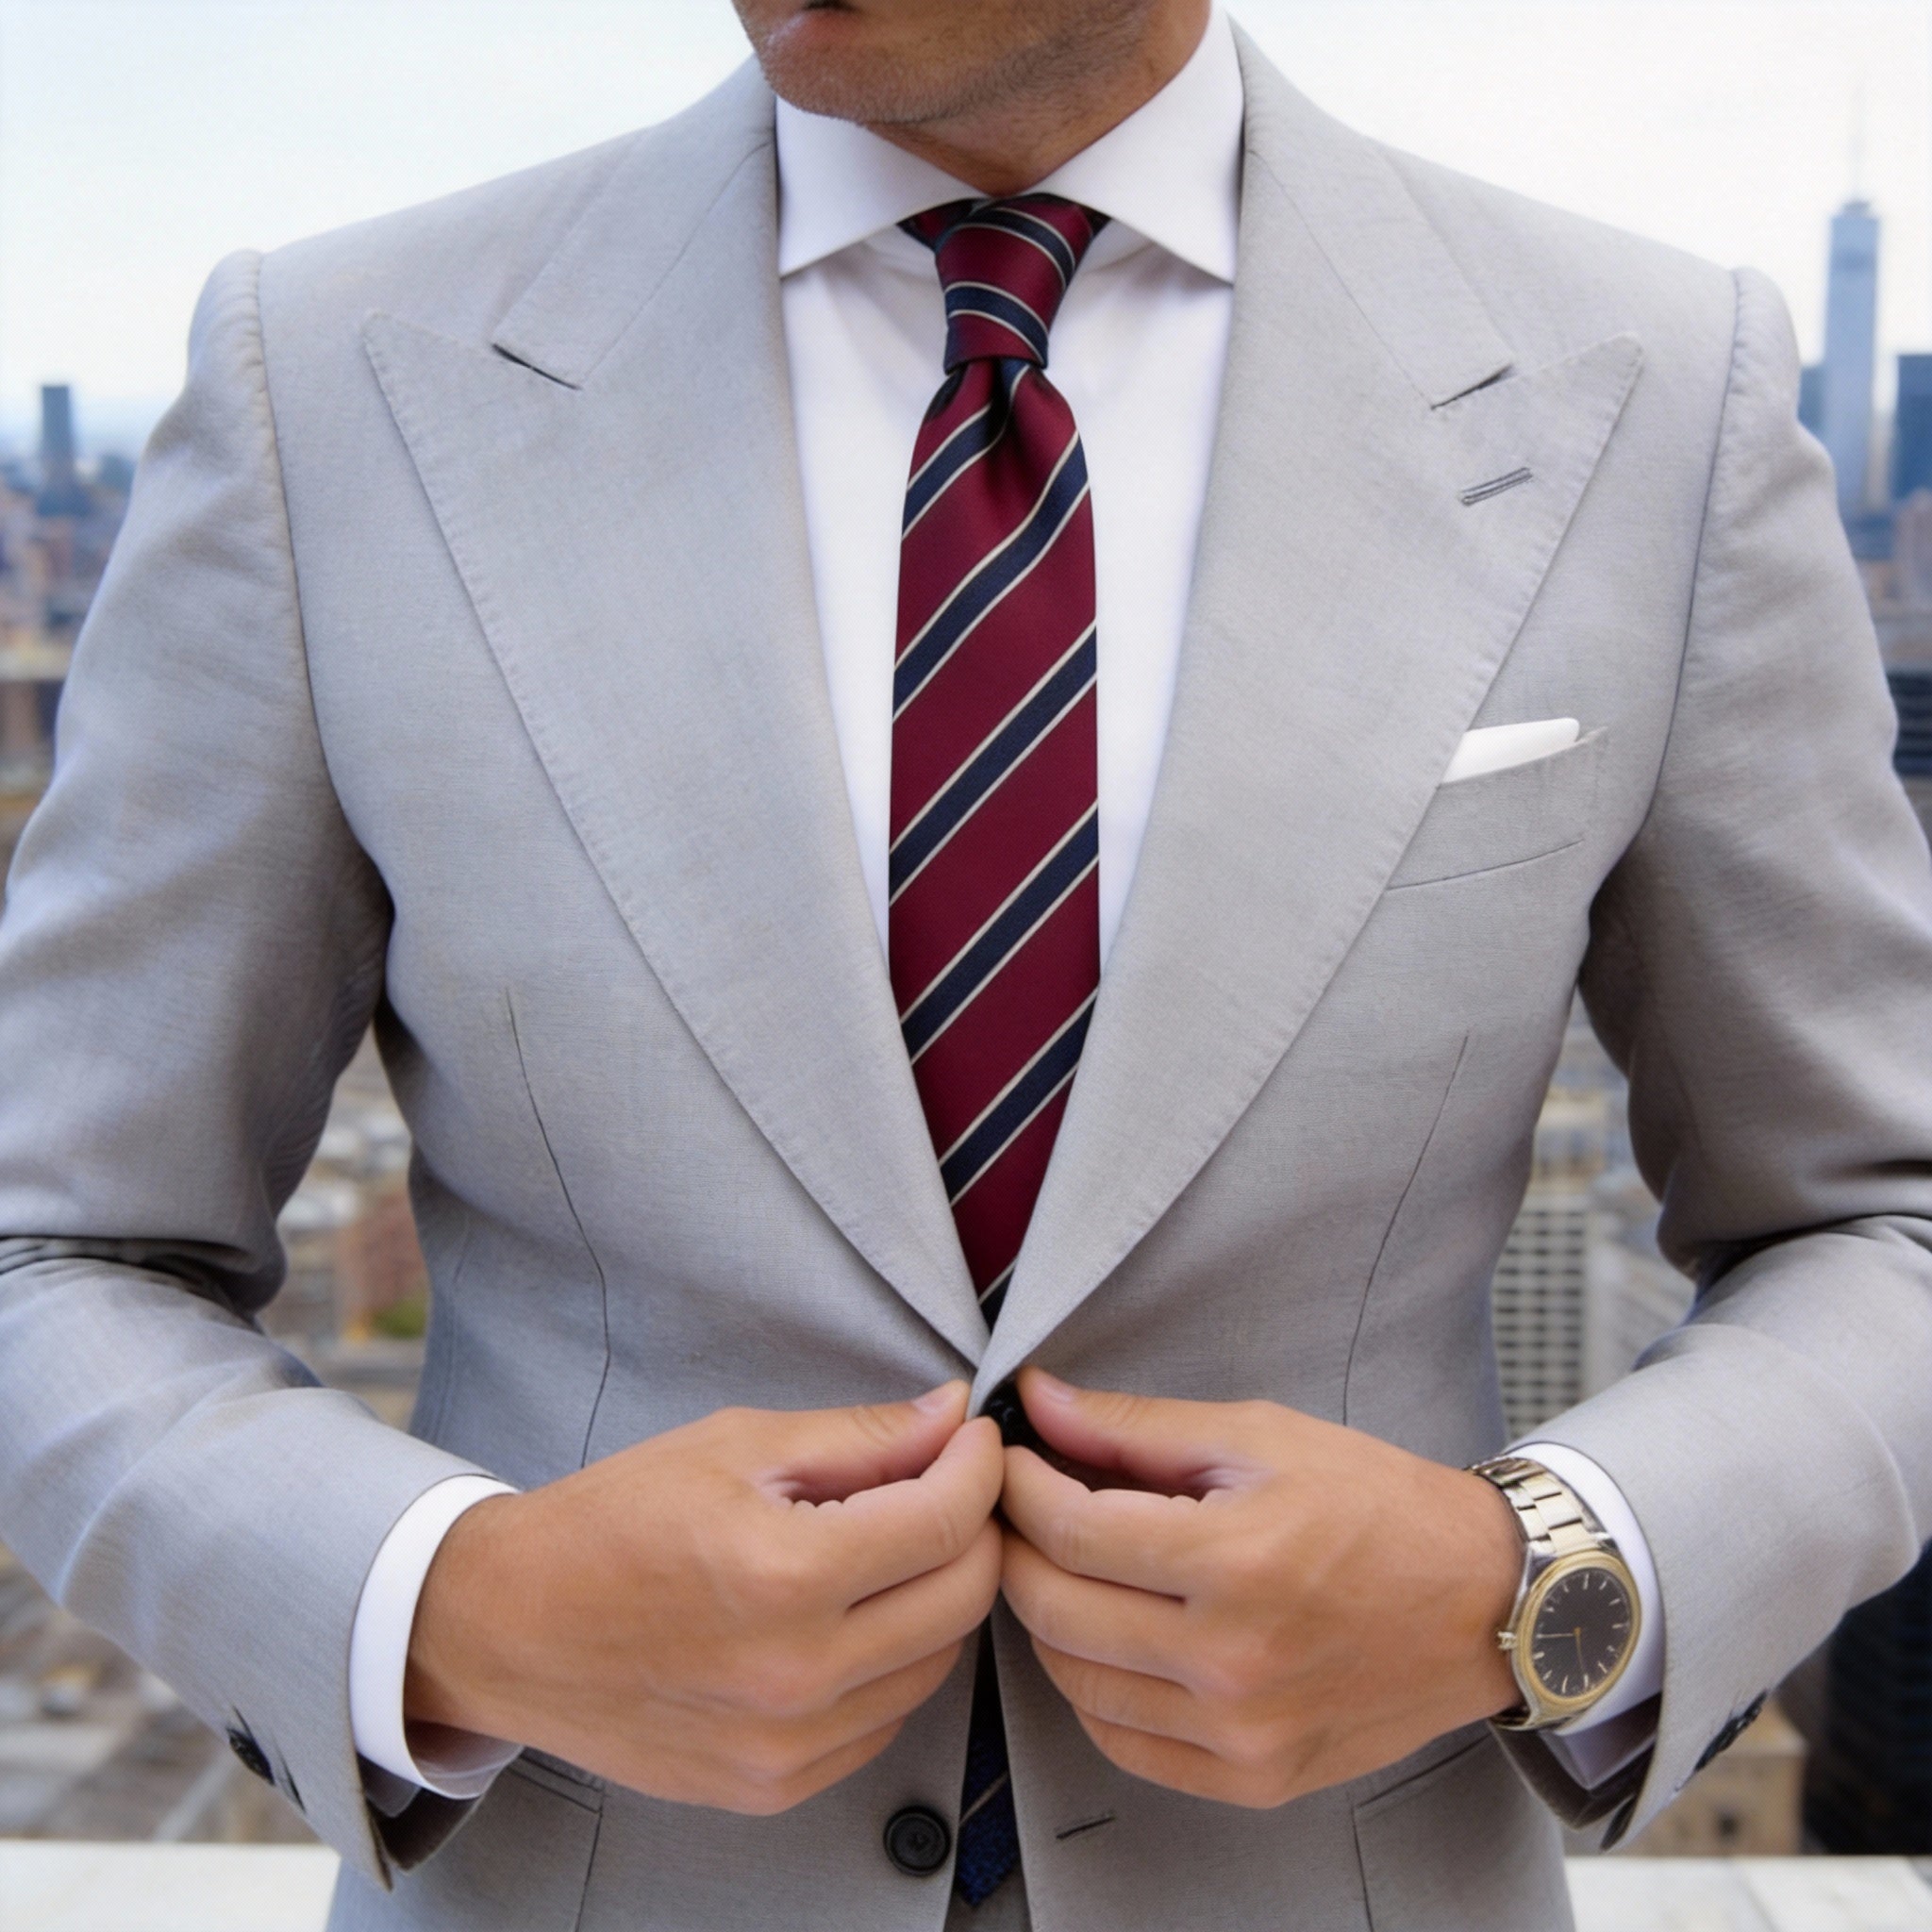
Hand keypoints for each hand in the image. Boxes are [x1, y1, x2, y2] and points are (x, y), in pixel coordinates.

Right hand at [405, 1383, 1002, 1813]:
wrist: (510, 1627)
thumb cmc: (611, 1523)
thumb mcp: (734, 1445)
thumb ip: (859, 1436)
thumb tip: (951, 1416)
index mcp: (784, 1575)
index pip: (947, 1520)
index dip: (980, 1465)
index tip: (975, 1439)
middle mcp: (795, 1674)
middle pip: (963, 1597)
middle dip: (975, 1527)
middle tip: (947, 1484)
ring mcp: (787, 1745)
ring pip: (937, 1663)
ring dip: (937, 1595)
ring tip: (892, 1547)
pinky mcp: (775, 1786)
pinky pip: (886, 1719)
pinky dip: (893, 1662)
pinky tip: (850, 1617)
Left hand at [998, 1369, 1521, 1807]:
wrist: (1486, 1601)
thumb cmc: (1378, 1505)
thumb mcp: (1259, 1436)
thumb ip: (1135, 1427)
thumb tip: (1037, 1401)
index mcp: (1236, 1561)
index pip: (1068, 1531)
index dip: (1017, 1487)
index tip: (1010, 1459)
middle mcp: (1233, 1662)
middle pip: (1055, 1610)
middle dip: (1015, 1548)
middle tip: (1021, 1508)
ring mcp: (1242, 1734)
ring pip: (1075, 1683)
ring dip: (1048, 1619)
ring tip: (1067, 1567)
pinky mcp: (1254, 1778)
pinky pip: (1124, 1744)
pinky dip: (1094, 1689)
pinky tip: (1109, 1639)